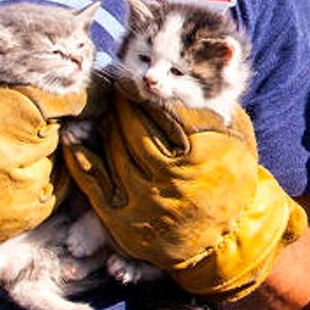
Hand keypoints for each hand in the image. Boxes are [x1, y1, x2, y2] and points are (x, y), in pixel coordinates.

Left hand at [62, 91, 307, 300]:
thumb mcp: (234, 133)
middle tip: (117, 85)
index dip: (146, 86)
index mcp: (198, 151)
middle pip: (132, 124)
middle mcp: (168, 176)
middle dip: (123, 99)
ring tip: (100, 105)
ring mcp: (143, 200)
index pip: (161, 106)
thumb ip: (206, 103)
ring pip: (111, 147)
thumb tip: (175, 73)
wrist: (229, 236)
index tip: (137, 75)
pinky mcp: (123, 220)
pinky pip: (92, 180)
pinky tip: (75, 135)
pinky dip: (80, 153)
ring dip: (102, 121)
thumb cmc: (232, 175)